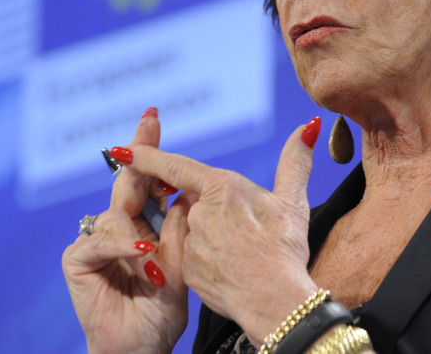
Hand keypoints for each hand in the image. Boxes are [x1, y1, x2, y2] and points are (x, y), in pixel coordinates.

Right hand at [62, 110, 188, 353]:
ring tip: (158, 265)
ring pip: (119, 215)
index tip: (154, 117)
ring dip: (142, 237)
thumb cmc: (161, 309)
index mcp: (145, 223)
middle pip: (128, 182)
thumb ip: (179, 229)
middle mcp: (119, 227)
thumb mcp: (181, 263)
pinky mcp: (76, 259)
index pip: (149, 181)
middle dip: (138, 150)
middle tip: (150, 120)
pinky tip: (141, 255)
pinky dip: (123, 249)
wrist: (142, 347)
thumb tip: (186, 191)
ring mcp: (95, 240)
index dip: (151, 151)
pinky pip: (101, 241)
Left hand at [131, 116, 322, 346]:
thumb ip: (295, 161)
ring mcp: (190, 242)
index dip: (146, 157)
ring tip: (240, 253)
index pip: (174, 167)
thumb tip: (309, 126)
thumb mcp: (294, 202)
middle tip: (241, 232)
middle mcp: (199, 212)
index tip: (121, 150)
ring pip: (193, 231)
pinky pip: (191, 258)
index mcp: (221, 188)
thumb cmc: (286, 251)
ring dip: (211, 237)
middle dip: (212, 213)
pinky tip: (229, 269)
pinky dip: (207, 260)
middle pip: (192, 203)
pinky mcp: (186, 269)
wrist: (277, 303)